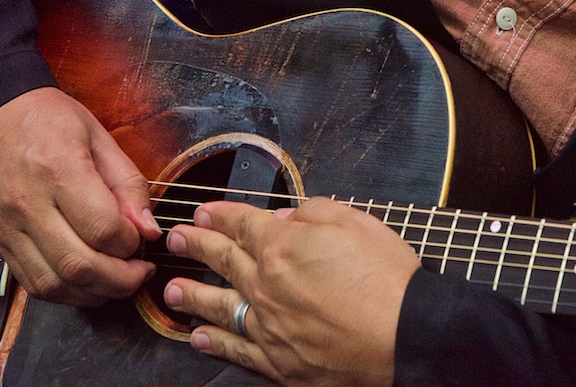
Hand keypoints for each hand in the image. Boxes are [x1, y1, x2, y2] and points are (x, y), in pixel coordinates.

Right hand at [0, 86, 161, 304]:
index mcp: (59, 171)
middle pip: (79, 266)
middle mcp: (30, 205)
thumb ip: (127, 184)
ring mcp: (9, 228)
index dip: (131, 243)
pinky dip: (65, 293)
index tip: (141, 238)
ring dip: (94, 293)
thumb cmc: (46, 117)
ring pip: (54, 284)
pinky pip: (32, 284)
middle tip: (140, 272)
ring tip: (117, 282)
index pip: (103, 229)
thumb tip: (147, 229)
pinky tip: (87, 284)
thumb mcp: (97, 136)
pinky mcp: (0, 242)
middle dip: (120, 280)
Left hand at [163, 198, 420, 386]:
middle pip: (221, 260)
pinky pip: (236, 350)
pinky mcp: (278, 362)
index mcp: (283, 245)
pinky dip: (213, 343)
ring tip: (171, 289)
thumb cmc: (387, 279)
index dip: (219, 215)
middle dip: (195, 246)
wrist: (404, 336)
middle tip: (176, 239)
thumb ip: (315, 213)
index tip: (202, 212)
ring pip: (218, 307)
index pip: (241, 223)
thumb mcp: (357, 222)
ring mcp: (268, 326)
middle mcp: (265, 285)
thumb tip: (285, 217)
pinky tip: (198, 337)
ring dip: (191, 295)